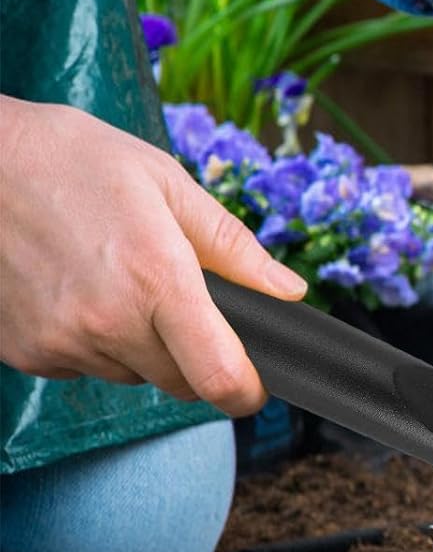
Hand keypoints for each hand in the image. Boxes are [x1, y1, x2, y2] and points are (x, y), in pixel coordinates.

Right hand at [0, 99, 305, 414]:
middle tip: (184, 303)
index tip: (257, 385)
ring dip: (144, 346)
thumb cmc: (74, 160)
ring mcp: (61, 342)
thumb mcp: (169, 184)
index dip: (247, 391)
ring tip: (121, 280)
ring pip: (133, 374)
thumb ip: (234, 248)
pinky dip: (97, 342)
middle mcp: (107, 321)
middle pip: (181, 382)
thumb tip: (288, 290)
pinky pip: (85, 366)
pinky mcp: (25, 352)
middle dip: (199, 357)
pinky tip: (82, 289)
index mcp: (156, 277)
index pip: (217, 375)